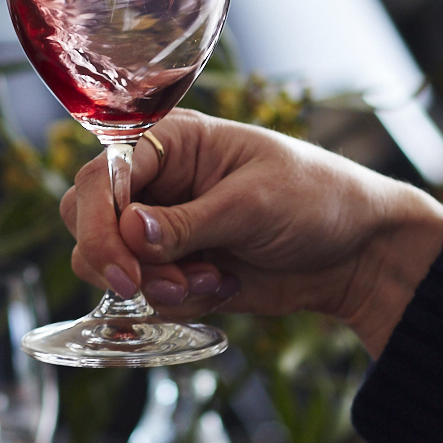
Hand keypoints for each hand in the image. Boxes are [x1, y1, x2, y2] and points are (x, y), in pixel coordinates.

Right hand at [57, 110, 442, 356]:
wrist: (356, 253)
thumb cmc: (317, 199)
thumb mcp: (254, 204)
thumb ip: (188, 222)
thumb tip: (131, 234)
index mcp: (169, 141)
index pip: (101, 177)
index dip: (100, 224)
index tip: (125, 270)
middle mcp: (155, 181)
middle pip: (86, 220)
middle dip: (117, 261)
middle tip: (158, 285)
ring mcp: (160, 228)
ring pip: (108, 264)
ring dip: (154, 286)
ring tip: (212, 281)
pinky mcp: (173, 269)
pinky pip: (144, 294)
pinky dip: (177, 301)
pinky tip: (224, 285)